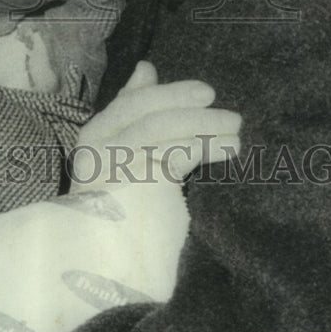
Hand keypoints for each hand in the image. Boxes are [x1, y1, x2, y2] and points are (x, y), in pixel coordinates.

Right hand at [69, 61, 240, 192]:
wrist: (111, 264)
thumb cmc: (124, 208)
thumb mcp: (129, 154)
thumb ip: (136, 111)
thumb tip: (145, 67)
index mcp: (95, 136)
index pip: (133, 103)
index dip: (171, 93)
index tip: (207, 94)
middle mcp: (98, 148)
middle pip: (147, 113)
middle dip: (191, 110)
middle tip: (232, 117)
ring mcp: (112, 167)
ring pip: (160, 130)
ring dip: (203, 127)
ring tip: (235, 137)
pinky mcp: (131, 187)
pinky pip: (168, 156)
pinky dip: (196, 148)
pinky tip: (219, 150)